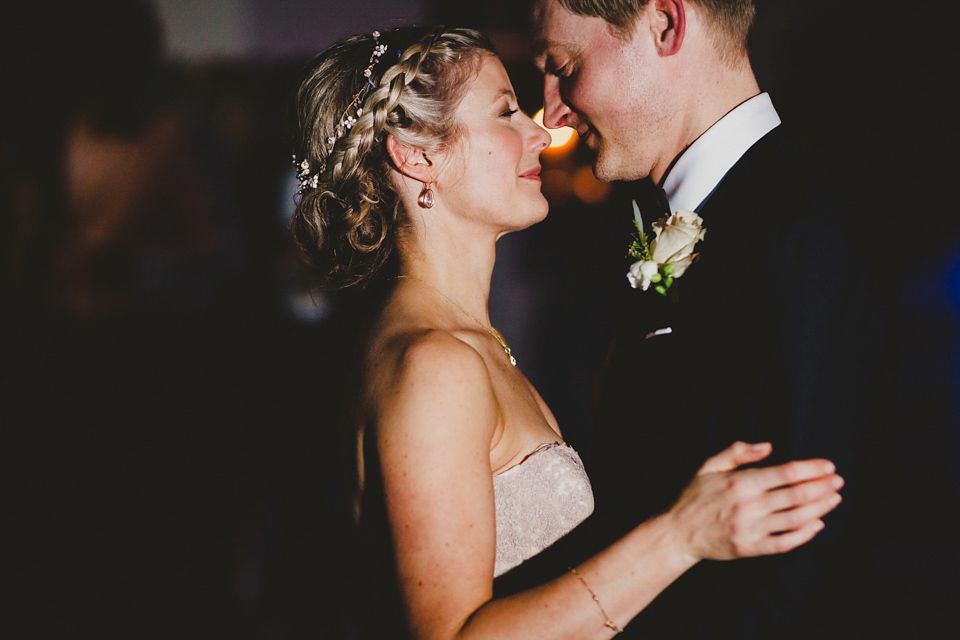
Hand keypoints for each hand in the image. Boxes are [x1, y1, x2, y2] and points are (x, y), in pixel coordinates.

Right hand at [666, 441, 842, 562]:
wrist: (678, 533)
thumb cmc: (694, 497)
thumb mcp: (709, 465)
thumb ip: (737, 452)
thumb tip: (768, 446)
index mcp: (740, 482)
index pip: (786, 473)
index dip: (812, 468)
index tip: (828, 465)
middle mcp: (748, 506)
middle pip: (796, 495)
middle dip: (822, 486)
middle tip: (838, 481)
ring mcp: (751, 529)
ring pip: (795, 518)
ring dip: (820, 508)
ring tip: (835, 499)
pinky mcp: (750, 548)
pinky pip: (784, 542)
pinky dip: (804, 535)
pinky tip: (817, 524)